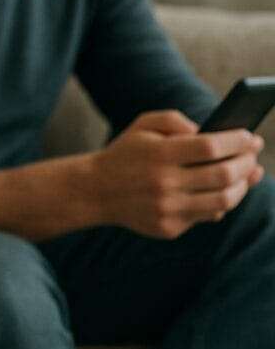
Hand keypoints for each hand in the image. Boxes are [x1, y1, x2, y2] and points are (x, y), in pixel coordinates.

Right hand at [92, 110, 264, 238]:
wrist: (96, 191)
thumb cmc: (126, 152)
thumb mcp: (142, 125)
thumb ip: (175, 120)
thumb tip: (208, 133)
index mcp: (158, 154)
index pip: (211, 147)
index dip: (237, 141)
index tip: (250, 137)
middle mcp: (164, 183)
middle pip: (224, 175)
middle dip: (247, 162)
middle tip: (253, 155)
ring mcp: (167, 209)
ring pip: (224, 201)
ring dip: (243, 186)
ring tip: (246, 174)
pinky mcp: (169, 228)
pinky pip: (207, 216)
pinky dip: (221, 202)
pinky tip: (223, 190)